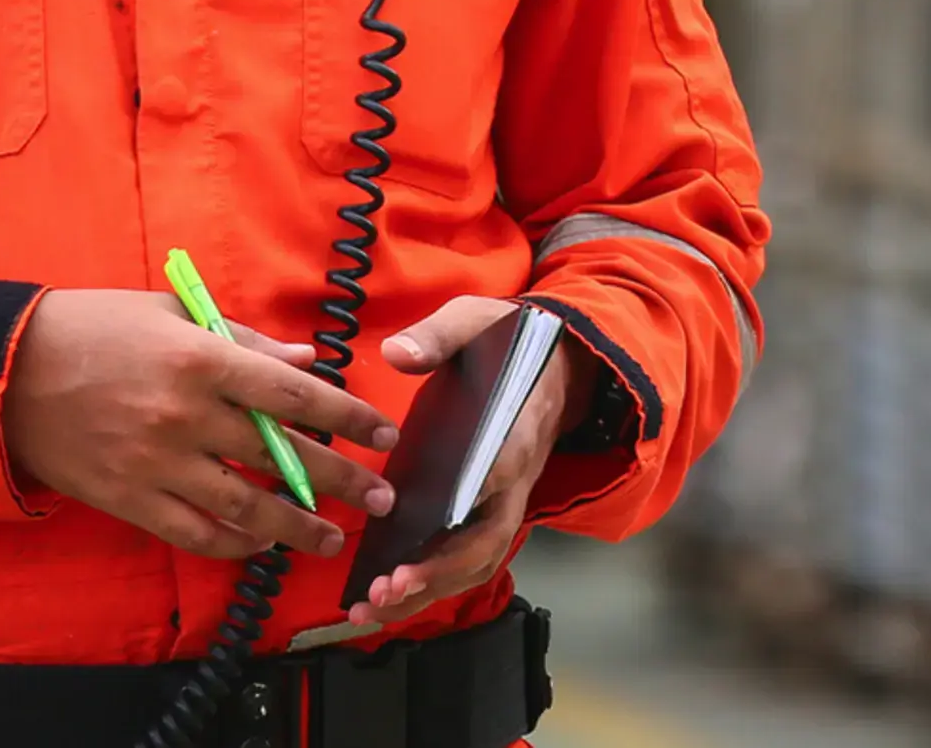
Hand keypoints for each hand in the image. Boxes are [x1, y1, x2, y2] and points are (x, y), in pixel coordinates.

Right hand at [1, 288, 398, 559]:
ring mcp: (157, 464)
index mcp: (202, 359)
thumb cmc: (91, 329)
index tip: (382, 435)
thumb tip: (305, 358)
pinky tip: (262, 546)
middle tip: (381, 497)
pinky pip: (194, 533)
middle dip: (340, 479)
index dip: (346, 417)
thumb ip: (242, 339)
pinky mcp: (129, 500)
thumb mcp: (170, 314)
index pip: (293, 394)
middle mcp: (185, 416)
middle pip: (281, 456)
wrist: (4, 375)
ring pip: (245, 507)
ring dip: (297, 527)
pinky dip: (234, 545)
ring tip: (332, 539)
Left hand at [336, 297, 594, 631]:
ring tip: (374, 610)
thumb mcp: (476, 320)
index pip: (495, 475)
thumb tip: (397, 353)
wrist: (556, 362)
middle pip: (485, 541)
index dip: (462, 509)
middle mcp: (516, 478)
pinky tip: (388, 599)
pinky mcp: (492, 510)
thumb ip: (439, 335)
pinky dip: (433, 586)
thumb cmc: (510, 343)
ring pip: (477, 561)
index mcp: (514, 430)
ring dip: (430, 591)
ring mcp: (507, 500)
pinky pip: (469, 559)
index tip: (427, 530)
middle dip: (437, 572)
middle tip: (384, 590)